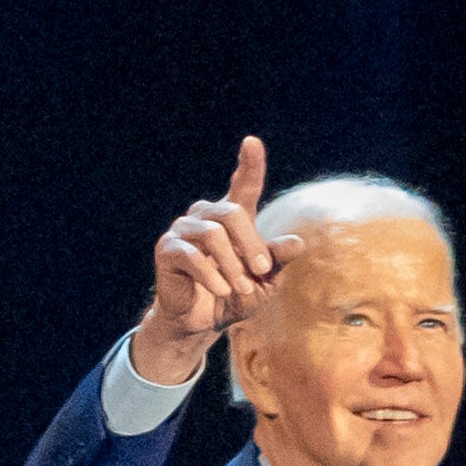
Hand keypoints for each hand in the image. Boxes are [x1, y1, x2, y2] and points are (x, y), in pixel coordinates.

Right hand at [133, 135, 304, 387]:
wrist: (202, 322)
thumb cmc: (235, 296)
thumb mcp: (264, 282)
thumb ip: (277, 261)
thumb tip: (297, 243)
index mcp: (232, 217)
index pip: (243, 184)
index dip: (249, 163)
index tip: (252, 143)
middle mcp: (206, 215)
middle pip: (232, 212)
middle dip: (251, 243)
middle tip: (262, 271)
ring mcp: (184, 230)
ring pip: (212, 234)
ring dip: (232, 264)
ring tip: (242, 287)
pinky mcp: (167, 249)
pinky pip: (192, 255)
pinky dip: (211, 275)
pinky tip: (222, 289)